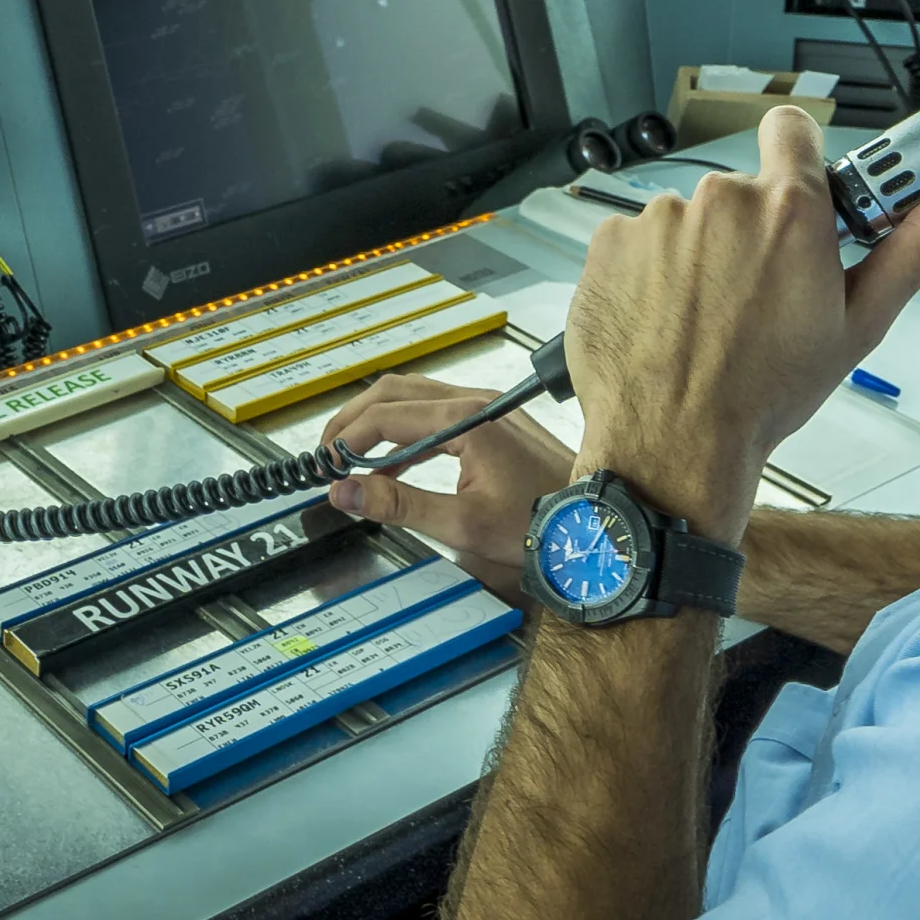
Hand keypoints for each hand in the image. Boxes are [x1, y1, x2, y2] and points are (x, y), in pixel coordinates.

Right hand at [323, 374, 576, 603]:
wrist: (597, 524)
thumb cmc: (540, 526)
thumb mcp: (463, 524)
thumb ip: (399, 505)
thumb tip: (345, 492)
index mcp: (464, 420)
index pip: (385, 416)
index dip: (346, 440)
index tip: (323, 468)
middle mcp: (475, 402)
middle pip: (395, 392)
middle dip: (354, 421)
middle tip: (328, 455)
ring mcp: (488, 407)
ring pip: (415, 397)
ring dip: (378, 423)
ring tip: (352, 459)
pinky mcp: (496, 421)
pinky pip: (436, 413)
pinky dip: (405, 432)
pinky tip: (394, 468)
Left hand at [565, 104, 919, 542]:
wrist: (672, 446)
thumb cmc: (765, 395)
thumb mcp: (860, 321)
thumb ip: (918, 243)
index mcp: (789, 210)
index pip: (793, 131)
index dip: (797, 161)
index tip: (801, 195)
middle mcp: (721, 200)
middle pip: (741, 191)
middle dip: (751, 232)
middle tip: (760, 294)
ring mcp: (658, 219)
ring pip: (689, 221)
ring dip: (699, 257)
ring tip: (708, 320)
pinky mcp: (609, 243)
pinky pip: (638, 242)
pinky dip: (650, 275)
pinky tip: (666, 321)